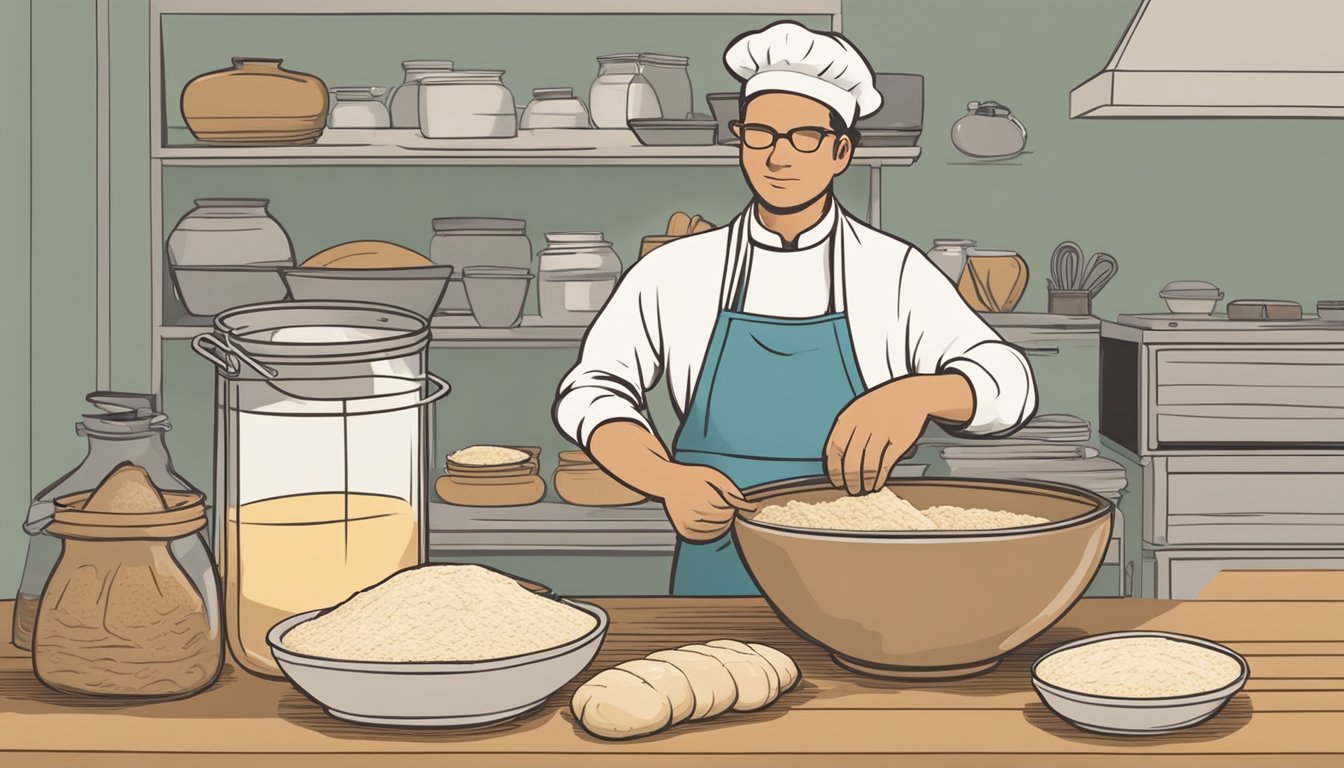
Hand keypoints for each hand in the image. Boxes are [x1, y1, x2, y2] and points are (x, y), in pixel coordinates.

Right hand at [654, 464, 756, 541]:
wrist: (668, 482)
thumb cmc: (693, 477)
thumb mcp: (714, 476)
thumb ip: (732, 491)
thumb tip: (751, 507)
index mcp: (702, 496)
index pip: (729, 509)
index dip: (734, 505)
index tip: (733, 502)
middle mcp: (694, 511)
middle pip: (724, 520)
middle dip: (728, 513)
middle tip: (721, 503)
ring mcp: (688, 523)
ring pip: (717, 530)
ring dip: (722, 523)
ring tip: (714, 510)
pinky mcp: (683, 531)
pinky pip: (705, 537)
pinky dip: (712, 532)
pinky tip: (709, 521)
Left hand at [824, 375, 973, 494]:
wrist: (911, 394)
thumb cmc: (882, 404)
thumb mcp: (858, 410)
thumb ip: (844, 431)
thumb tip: (832, 458)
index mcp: (850, 417)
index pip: (835, 449)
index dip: (834, 469)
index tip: (835, 480)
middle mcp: (864, 425)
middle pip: (850, 460)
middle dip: (848, 479)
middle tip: (849, 489)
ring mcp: (882, 432)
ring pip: (867, 465)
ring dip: (864, 481)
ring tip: (863, 488)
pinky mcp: (899, 441)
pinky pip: (885, 464)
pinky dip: (880, 478)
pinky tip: (877, 483)